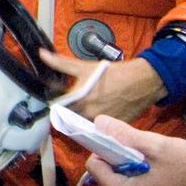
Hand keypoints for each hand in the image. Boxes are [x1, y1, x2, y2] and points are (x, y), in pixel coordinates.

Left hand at [41, 50, 164, 123]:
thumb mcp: (84, 67)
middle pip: (69, 120)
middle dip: (67, 114)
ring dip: (81, 120)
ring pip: (83, 126)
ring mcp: (100, 125)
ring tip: (87, 109)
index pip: (56, 111)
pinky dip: (96, 124)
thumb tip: (42, 54)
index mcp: (78, 101)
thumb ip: (61, 63)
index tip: (56, 103)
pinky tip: (99, 114)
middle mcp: (87, 116)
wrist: (142, 82)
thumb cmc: (114, 74)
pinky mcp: (112, 130)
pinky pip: (98, 130)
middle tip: (71, 105)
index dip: (54, 107)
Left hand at [84, 116, 185, 185]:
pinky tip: (169, 172)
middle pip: (112, 176)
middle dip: (123, 158)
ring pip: (129, 184)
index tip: (122, 137)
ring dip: (137, 168)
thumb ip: (125, 135)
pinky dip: (149, 180)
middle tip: (146, 147)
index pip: (95, 166)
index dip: (105, 147)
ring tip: (160, 158)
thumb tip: (99, 123)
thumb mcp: (157, 146)